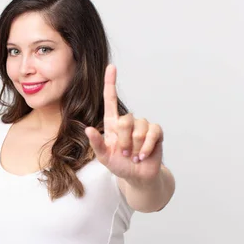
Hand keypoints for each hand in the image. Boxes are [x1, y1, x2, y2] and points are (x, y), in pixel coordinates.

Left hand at [85, 64, 163, 182]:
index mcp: (112, 124)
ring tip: (134, 156)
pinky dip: (147, 147)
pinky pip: (152, 133)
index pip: (111, 99)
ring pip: (139, 129)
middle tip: (125, 154)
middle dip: (124, 141)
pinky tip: (143, 155)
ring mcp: (143, 126)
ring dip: (135, 146)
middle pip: (125, 120)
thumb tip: (87, 129)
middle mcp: (128, 122)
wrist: (138, 176)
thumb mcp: (104, 157)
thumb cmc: (119, 166)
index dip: (111, 83)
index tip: (111, 67)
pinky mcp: (156, 132)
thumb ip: (97, 144)